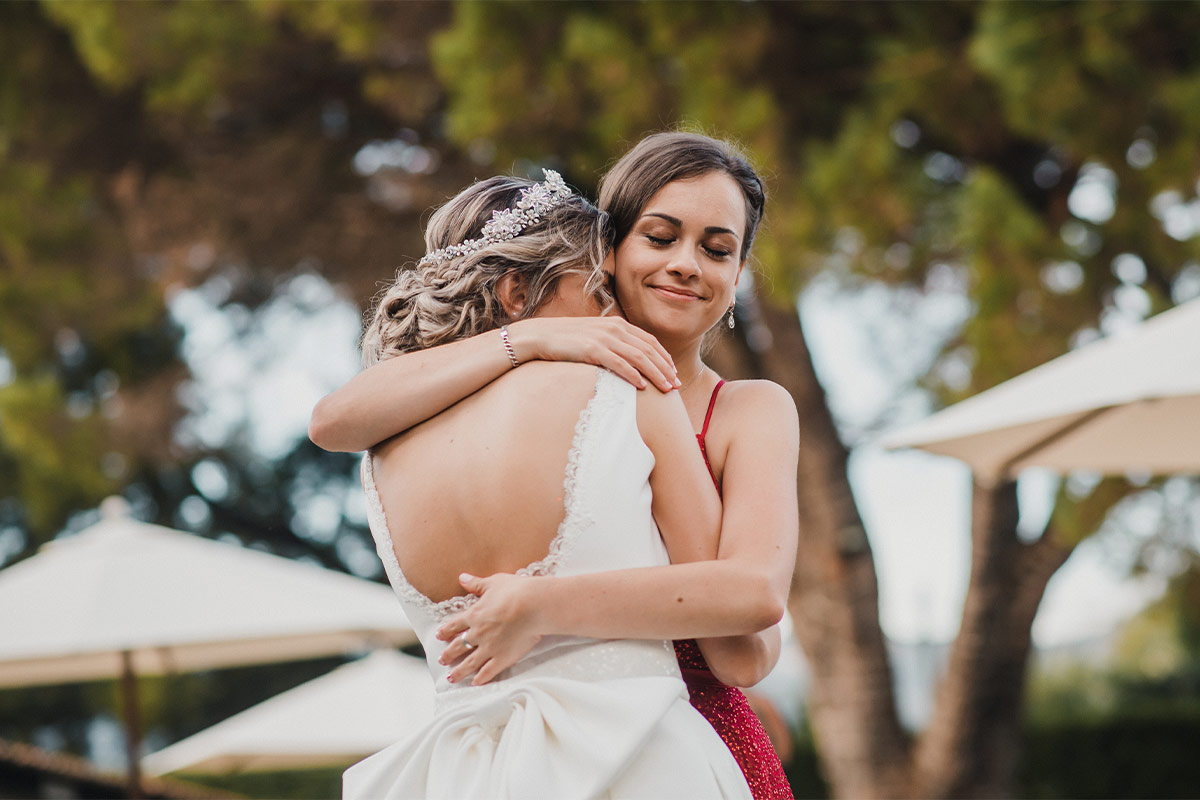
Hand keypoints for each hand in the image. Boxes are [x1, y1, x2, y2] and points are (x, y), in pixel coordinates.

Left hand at [434, 572, 546, 685]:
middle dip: (448, 654)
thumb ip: (476, 583)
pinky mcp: (503, 658)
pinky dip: (481, 678)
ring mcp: (489, 648)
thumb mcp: (493, 583)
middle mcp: (478, 634)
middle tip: (441, 660)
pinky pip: (488, 671)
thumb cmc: (515, 591)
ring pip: (469, 663)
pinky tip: (475, 683)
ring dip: (459, 671)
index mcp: (474, 615)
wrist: (533, 605)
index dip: (446, 631)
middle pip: (458, 646)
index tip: (439, 636)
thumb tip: (462, 577)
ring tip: (451, 678)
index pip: (455, 625)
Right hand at [507, 317, 677, 391]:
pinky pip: (619, 364)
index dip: (664, 358)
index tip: (674, 373)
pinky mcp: (593, 349)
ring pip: (639, 358)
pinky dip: (633, 375)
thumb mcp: (594, 338)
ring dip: (656, 374)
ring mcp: (604, 338)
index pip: (649, 341)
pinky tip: (643, 387)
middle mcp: (614, 328)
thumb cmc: (566, 342)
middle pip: (649, 350)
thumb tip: (626, 362)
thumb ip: (612, 345)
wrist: (539, 336)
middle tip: (676, 385)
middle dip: (665, 368)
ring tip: (666, 389)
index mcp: (617, 325)